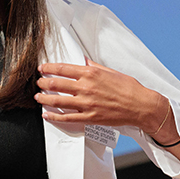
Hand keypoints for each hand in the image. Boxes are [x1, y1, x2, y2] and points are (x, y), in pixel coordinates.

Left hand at [34, 60, 167, 131]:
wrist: (141, 106)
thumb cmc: (129, 88)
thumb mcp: (110, 71)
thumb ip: (93, 66)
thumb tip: (81, 60)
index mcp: (91, 74)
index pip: (63, 68)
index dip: (48, 68)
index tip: (41, 68)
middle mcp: (86, 88)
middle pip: (56, 84)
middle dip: (43, 83)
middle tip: (38, 82)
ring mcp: (87, 104)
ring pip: (58, 101)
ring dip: (44, 99)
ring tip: (38, 97)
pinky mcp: (90, 118)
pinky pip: (67, 118)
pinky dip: (53, 116)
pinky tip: (46, 115)